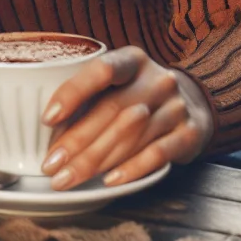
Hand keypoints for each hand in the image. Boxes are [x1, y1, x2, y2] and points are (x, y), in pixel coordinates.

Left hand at [40, 46, 212, 189]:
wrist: (193, 103)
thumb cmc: (139, 93)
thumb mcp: (119, 81)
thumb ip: (91, 94)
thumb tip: (50, 129)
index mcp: (133, 59)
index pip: (102, 70)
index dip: (73, 93)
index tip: (48, 119)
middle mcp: (157, 80)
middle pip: (112, 110)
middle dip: (77, 141)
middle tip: (50, 164)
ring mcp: (176, 106)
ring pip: (131, 135)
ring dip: (95, 161)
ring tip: (68, 178)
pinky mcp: (189, 133)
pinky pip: (157, 154)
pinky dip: (131, 169)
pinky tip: (109, 181)